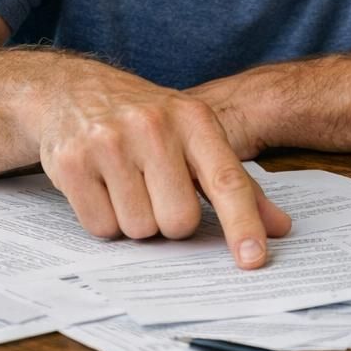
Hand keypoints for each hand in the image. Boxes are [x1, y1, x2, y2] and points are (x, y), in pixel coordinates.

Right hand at [26, 62, 290, 268]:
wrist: (72, 91)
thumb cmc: (147, 120)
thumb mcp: (195, 136)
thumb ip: (238, 184)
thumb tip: (279, 227)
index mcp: (194, 120)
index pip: (226, 181)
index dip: (242, 224)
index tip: (253, 259)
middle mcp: (154, 126)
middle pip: (179, 221)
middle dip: (171, 220)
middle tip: (158, 191)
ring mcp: (110, 143)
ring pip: (139, 229)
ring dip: (136, 220)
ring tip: (126, 184)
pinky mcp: (72, 163)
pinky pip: (101, 228)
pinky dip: (104, 220)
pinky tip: (101, 186)